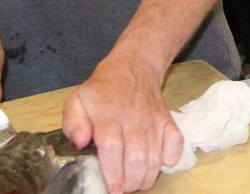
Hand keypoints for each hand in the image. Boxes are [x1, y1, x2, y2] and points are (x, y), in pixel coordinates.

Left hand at [62, 55, 183, 193]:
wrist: (134, 67)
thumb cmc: (103, 90)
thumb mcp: (77, 100)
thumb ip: (73, 122)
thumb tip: (81, 143)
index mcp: (108, 115)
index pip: (112, 148)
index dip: (113, 173)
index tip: (112, 190)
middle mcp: (133, 118)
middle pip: (136, 157)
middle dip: (130, 181)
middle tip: (123, 189)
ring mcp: (153, 119)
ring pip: (155, 155)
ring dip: (147, 176)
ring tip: (136, 183)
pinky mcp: (168, 120)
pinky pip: (176, 142)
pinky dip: (171, 158)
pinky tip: (160, 164)